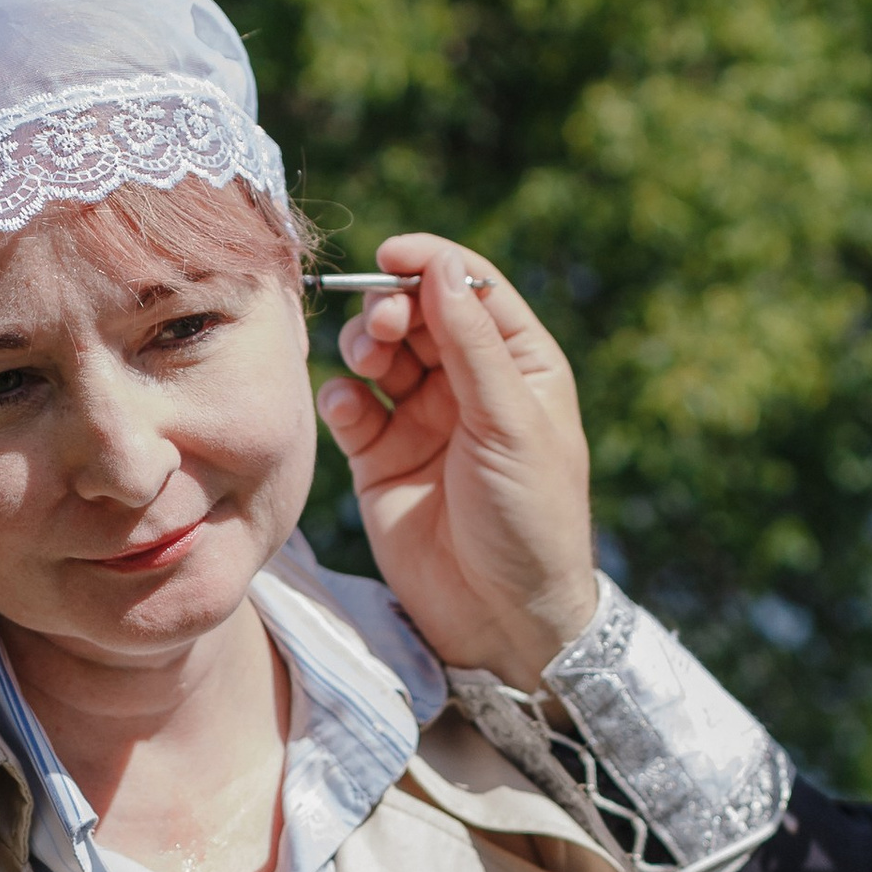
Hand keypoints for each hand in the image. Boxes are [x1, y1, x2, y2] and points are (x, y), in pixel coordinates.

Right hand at [314, 236, 599, 685]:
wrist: (503, 616)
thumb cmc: (530, 517)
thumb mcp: (510, 423)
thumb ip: (470, 343)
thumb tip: (439, 266)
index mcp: (518, 366)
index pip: (470, 291)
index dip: (432, 265)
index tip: (393, 254)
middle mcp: (467, 385)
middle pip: (417, 315)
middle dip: (392, 307)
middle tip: (383, 326)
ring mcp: (421, 421)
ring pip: (378, 355)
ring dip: (364, 346)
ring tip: (366, 363)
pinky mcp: (379, 459)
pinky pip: (350, 408)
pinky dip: (341, 397)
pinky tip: (348, 410)